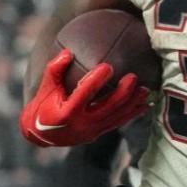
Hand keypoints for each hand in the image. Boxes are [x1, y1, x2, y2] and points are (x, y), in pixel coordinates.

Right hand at [19, 50, 148, 147]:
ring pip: (116, 117)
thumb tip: (67, 52)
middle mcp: (81, 124)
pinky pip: (117, 123)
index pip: (84, 94)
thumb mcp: (45, 87)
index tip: (107, 66)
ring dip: (132, 104)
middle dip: (122, 93)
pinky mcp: (97, 134)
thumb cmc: (43, 105)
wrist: (41, 135)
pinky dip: (131, 115)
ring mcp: (91, 131)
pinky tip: (145, 105)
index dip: (96, 80)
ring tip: (146, 90)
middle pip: (107, 108)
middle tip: (133, 77)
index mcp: (67, 113)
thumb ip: (54, 69)